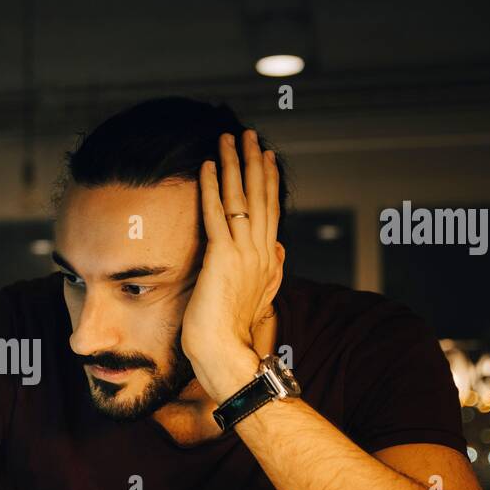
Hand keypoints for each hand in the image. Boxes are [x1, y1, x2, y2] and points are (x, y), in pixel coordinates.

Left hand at [181, 129, 285, 401]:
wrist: (227, 354)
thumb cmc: (234, 335)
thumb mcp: (261, 298)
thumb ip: (271, 272)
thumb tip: (280, 251)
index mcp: (267, 260)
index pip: (269, 212)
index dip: (267, 182)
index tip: (265, 157)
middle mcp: (260, 252)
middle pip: (259, 197)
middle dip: (253, 163)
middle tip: (249, 135)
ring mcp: (243, 252)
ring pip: (240, 198)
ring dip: (234, 165)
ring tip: (229, 138)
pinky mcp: (222, 256)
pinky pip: (216, 213)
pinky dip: (212, 187)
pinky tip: (208, 166)